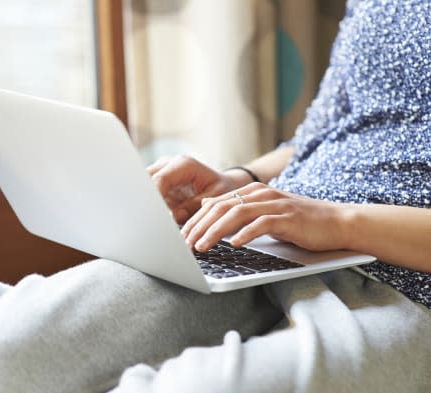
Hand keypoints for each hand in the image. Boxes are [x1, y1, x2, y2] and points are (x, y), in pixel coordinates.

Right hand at [147, 155, 252, 223]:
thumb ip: (192, 206)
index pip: (158, 180)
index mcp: (183, 164)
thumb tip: (172, 217)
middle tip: (155, 221)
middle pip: (145, 182)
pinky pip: (148, 195)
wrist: (223, 185)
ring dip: (150, 205)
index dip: (153, 199)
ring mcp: (160, 173)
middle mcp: (168, 165)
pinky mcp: (157, 184)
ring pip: (143, 189)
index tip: (155, 218)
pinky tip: (160, 218)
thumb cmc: (222, 190)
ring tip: (162, 220)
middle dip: (148, 202)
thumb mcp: (213, 199)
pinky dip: (152, 207)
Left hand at [181, 183, 350, 251]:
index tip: (182, 237)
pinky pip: (262, 224)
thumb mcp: (263, 212)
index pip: (215, 204)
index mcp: (251, 192)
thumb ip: (237, 209)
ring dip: (215, 231)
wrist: (337, 222)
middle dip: (199, 227)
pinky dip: (245, 234)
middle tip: (185, 244)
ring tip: (201, 246)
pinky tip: (233, 244)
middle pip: (221, 207)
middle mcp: (261, 194)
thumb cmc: (299, 222)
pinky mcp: (288, 217)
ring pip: (236, 214)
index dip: (196, 221)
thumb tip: (207, 207)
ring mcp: (275, 204)